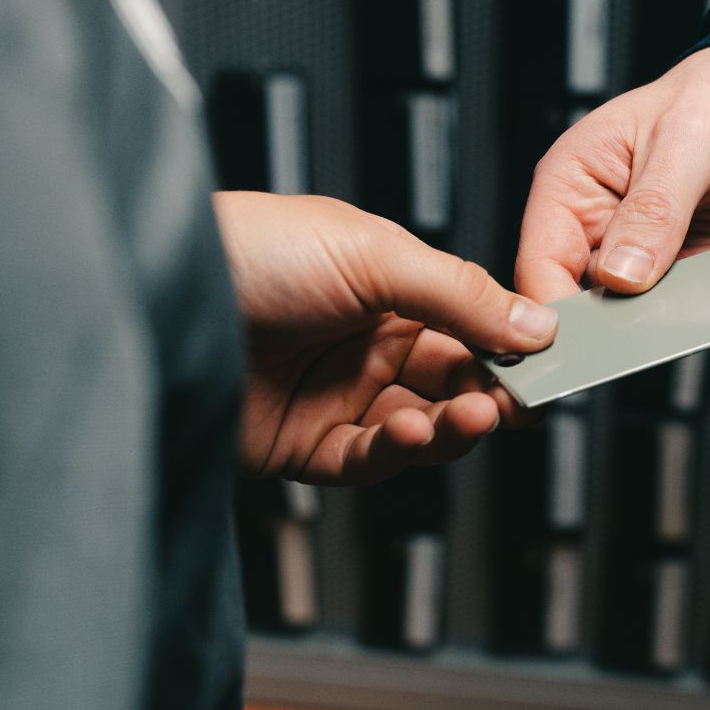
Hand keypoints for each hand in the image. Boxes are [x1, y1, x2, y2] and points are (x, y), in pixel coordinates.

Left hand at [214, 192, 556, 483]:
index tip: (554, 361)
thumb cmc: (250, 249)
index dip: (512, 345)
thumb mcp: (373, 255)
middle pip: (454, 380)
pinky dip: (400, 453)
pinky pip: (369, 460)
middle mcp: (363, 342)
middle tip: (524, 400)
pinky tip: (415, 432)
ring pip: (422, 426)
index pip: (470, 323)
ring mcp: (333, 395)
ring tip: (476, 415)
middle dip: (493, 392)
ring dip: (455, 425)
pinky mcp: (301, 446)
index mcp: (386, 286)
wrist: (155, 297)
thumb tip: (537, 324)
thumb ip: (461, 294)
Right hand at [516, 43, 709, 300]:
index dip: (556, 310)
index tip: (587, 340)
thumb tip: (621, 277)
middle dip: (642, 316)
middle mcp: (611, 231)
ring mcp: (661, 258)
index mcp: (574, 189)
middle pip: (600, 306)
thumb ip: (653, 210)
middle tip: (680, 309)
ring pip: (668, 314)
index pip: (543, 264)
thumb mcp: (683, 140)